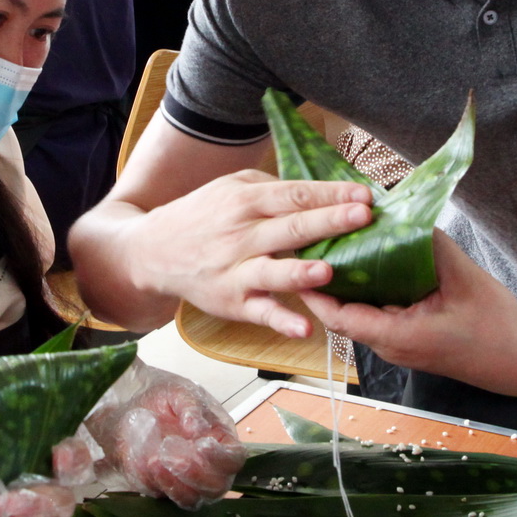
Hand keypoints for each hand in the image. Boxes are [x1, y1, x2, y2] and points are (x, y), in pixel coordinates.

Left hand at [78, 362, 243, 509]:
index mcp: (222, 441)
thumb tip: (198, 430)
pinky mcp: (166, 489)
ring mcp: (189, 482)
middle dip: (195, 473)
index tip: (201, 445)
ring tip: (155, 460)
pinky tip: (147, 463)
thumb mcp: (179, 392)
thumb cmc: (166, 398)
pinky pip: (165, 497)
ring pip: (193, 500)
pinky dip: (158, 484)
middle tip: (171, 454)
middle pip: (217, 487)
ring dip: (176, 484)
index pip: (235, 459)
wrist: (135, 406)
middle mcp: (210, 467)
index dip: (221, 457)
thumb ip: (191, 407)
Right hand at [120, 170, 372, 337]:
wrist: (151, 251)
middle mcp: (241, 236)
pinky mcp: (232, 303)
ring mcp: (236, 271)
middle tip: (363, 217)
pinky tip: (305, 329)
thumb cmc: (201, 215)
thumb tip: (318, 190)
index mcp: (245, 201)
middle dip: (328, 222)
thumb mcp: (228, 188)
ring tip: (328, 270)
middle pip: (289, 228)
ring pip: (273, 272)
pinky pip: (260, 312)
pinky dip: (282, 322)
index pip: (293, 194)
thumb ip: (269, 187)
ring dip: (300, 272)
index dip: (330, 194)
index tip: (365, 195)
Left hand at [299, 229, 516, 397]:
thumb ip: (432, 247)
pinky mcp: (407, 338)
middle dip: (325, 277)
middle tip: (315, 238)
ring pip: (358, 311)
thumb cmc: (497, 328)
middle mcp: (389, 344)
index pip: (338, 315)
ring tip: (336, 242)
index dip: (314, 286)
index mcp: (397, 337)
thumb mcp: (465, 279)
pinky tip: (370, 260)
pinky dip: (368, 288)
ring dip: (346, 282)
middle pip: (342, 311)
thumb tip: (405, 214)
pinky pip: (376, 312)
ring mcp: (397, 344)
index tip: (302, 253)